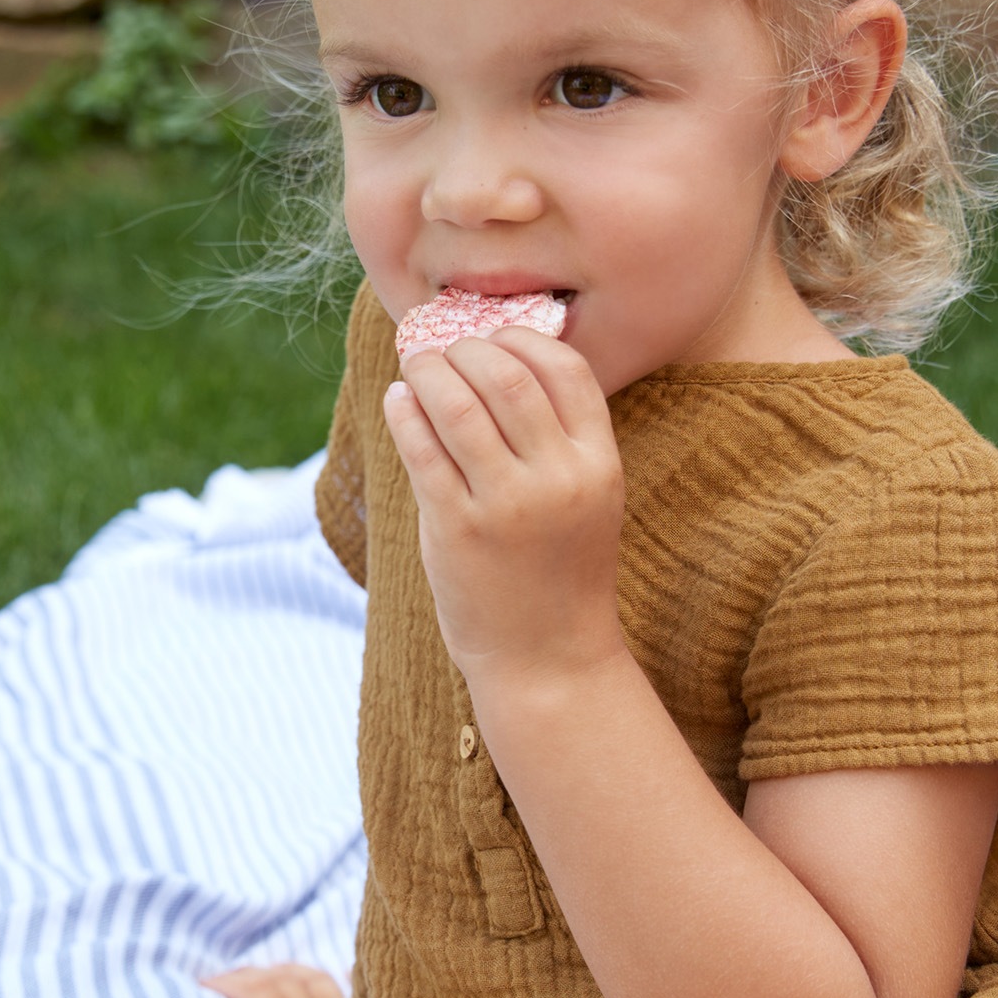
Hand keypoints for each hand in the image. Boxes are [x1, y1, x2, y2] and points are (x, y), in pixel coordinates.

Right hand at [203, 963, 351, 997]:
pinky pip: (345, 988)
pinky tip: (344, 969)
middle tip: (225, 977)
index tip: (203, 985)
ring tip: (267, 970)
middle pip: (275, 982)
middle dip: (246, 975)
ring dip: (281, 971)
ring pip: (306, 980)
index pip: (252, 994)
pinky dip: (338, 977)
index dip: (226, 986)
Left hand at [383, 329, 626, 686]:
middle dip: (465, 349)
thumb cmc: (562, 573)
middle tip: (443, 349)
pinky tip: (399, 401)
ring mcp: (506, 505)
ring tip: (415, 368)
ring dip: (427, 372)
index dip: (521, 338)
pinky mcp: (457, 529)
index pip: (564, 368)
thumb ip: (557, 438)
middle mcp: (558, 479)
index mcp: (599, 464)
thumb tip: (496, 360)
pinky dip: (404, 412)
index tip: (492, 337)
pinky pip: (421, 449)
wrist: (549, 660)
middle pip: (505, 376)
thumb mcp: (587, 499)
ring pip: (457, 405)